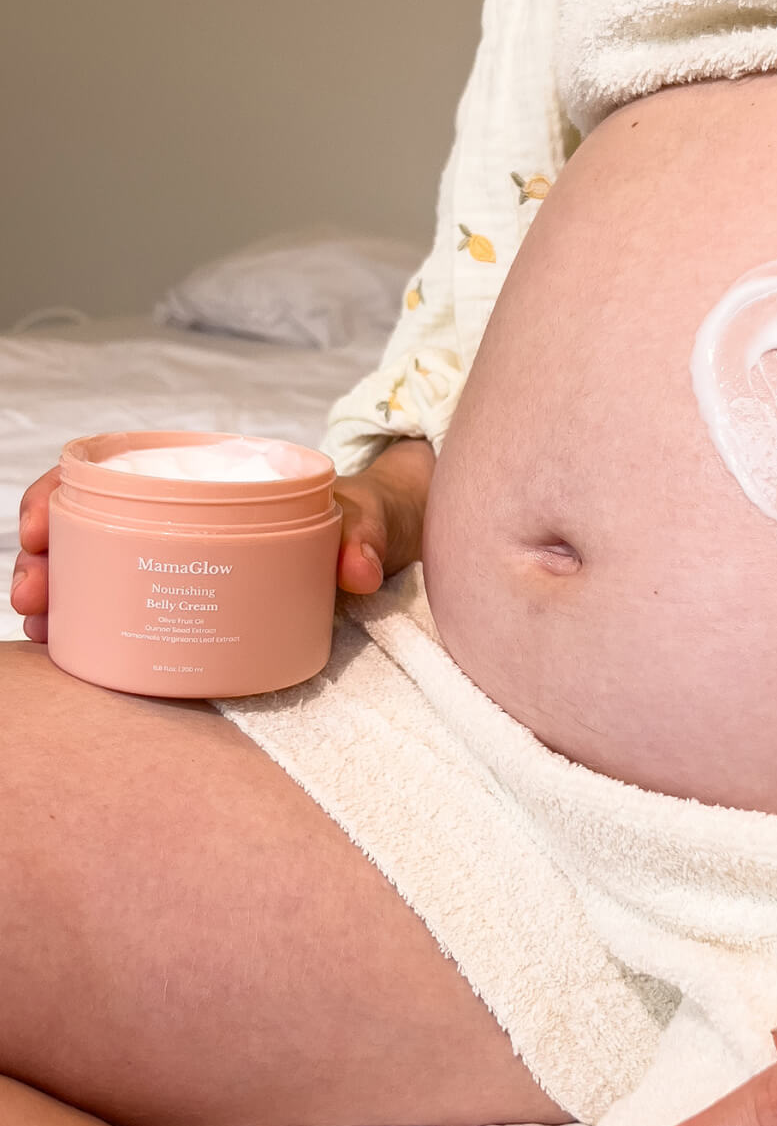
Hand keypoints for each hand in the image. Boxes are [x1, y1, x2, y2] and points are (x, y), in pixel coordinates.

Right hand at [9, 438, 434, 642]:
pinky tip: (77, 652)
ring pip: (106, 571)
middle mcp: (191, 517)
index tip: (37, 529)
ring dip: (65, 599)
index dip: (60, 496)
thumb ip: (367, 535)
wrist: (391, 541)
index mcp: (214, 480)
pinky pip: (142, 609)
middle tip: (33, 600)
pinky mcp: (209, 602)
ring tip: (43, 633)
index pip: (113, 473)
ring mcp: (194, 559)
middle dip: (48, 561)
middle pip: (94, 528)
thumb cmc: (370, 516)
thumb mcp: (372, 516)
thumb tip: (356, 570)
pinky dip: (102, 627)